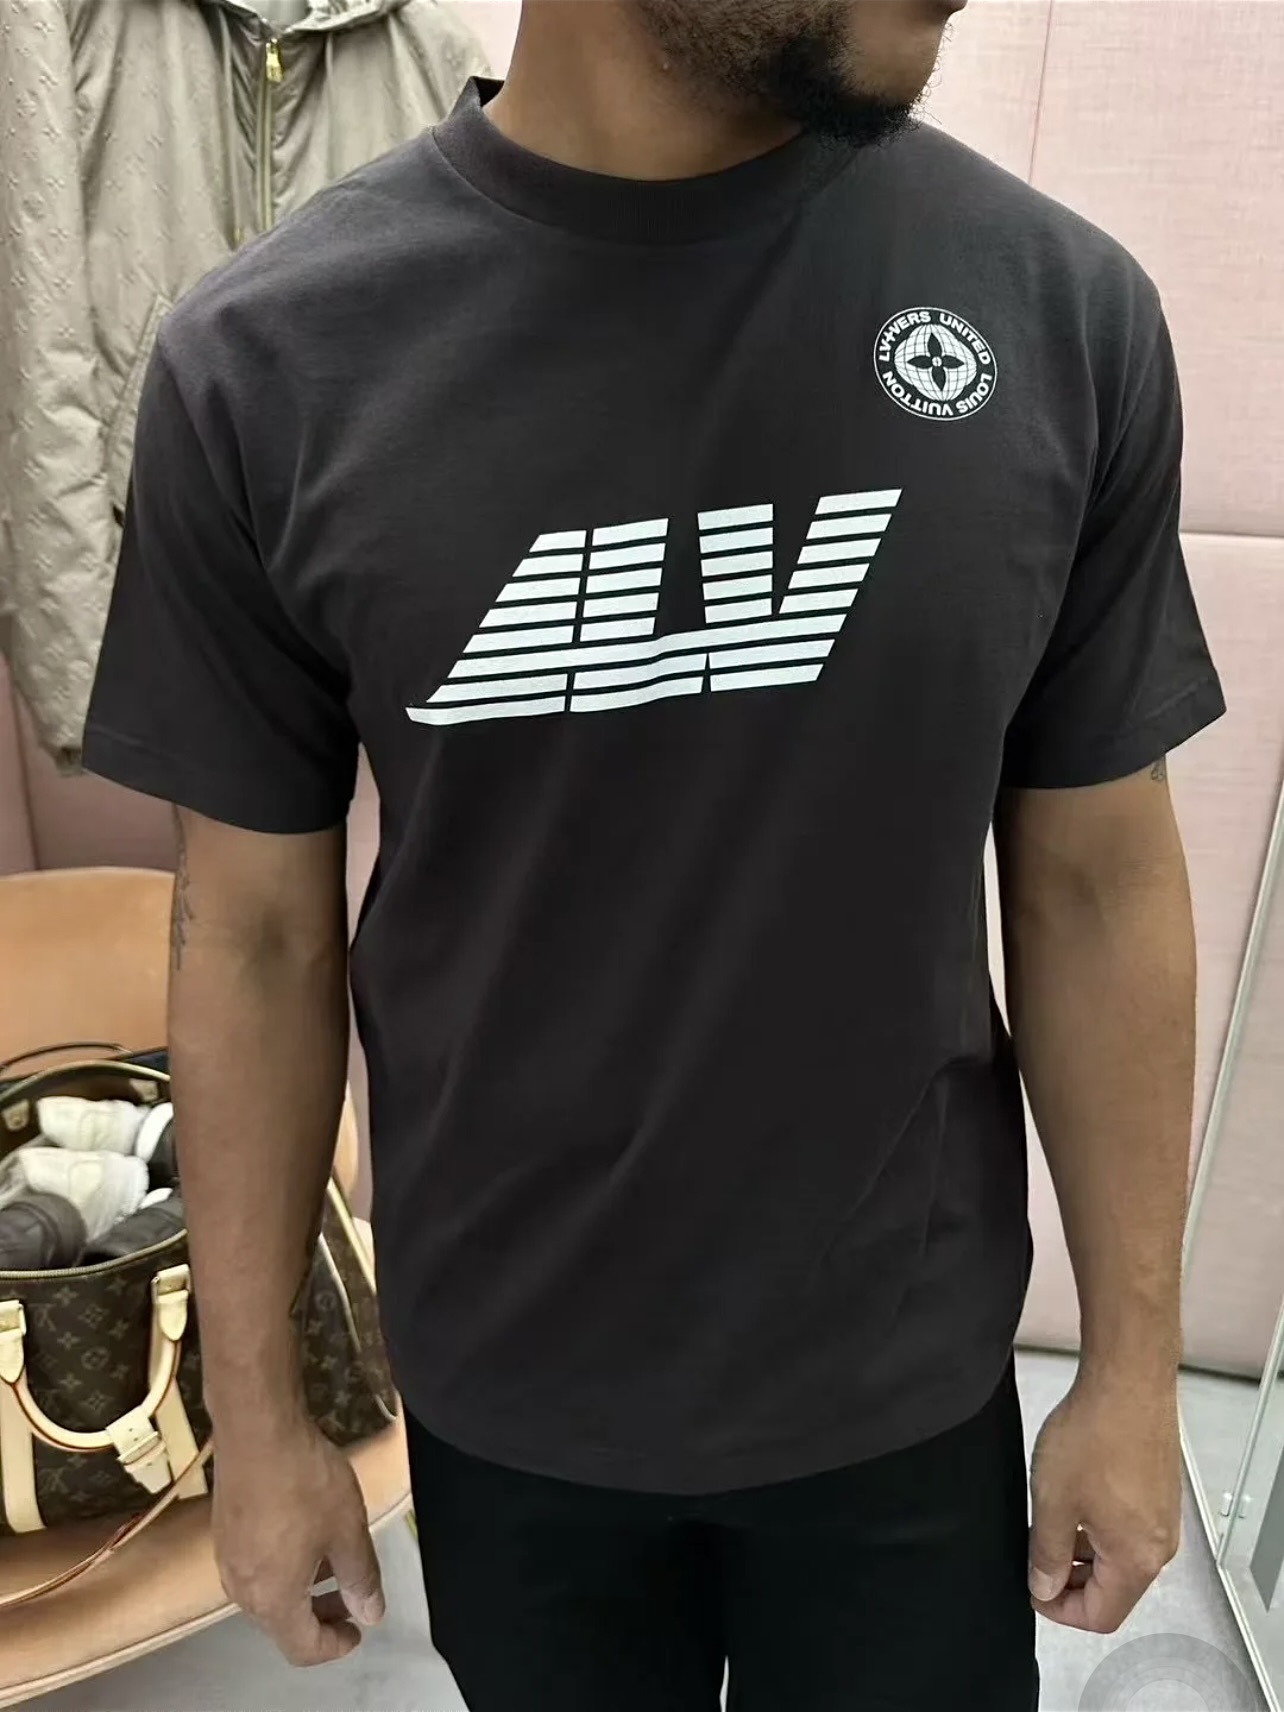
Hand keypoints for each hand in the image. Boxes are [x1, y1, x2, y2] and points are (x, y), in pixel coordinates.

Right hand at [212, 1418, 385, 1665]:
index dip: (335, 1646)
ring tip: (335, 1562)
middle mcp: (242, 1589)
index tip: (358, 1631)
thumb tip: (371, 1613)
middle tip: (353, 1596)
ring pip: (268, 1595)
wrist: (256, 1430)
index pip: (303, 1648)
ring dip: (303, 1591)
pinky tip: (306, 1537)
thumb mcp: (348, 1531)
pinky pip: (255, 1568)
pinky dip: (284, 1569)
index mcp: (273, 1599)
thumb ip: (361, 1577)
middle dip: (321, 1617)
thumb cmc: (304, 1482)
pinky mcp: (224, 1532)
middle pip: (282, 1625)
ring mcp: (228, 1559)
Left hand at [1027, 1367, 1180, 1632]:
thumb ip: (1048, 1554)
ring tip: (1048, 1524)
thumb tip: (1045, 1589)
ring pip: (1121, 1557)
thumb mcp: (1054, 1502)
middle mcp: (1160, 1546)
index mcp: (1138, 1560)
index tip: (1031, 1586)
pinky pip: (1129, 1529)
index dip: (1060, 1610)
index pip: (1102, 1615)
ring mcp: (1164, 1517)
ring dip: (1084, 1553)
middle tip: (1035, 1555)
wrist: (1128, 1380)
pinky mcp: (1161, 1490)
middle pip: (1116, 1589)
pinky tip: (1073, 1499)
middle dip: (1072, 1581)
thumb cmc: (1091, 1439)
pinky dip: (1100, 1529)